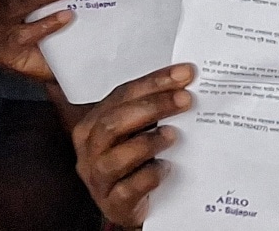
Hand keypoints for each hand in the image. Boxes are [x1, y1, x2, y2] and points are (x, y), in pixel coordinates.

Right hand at [72, 64, 194, 227]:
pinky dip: (148, 177)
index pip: (122, 95)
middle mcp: (91, 149)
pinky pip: (127, 190)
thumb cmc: (136, 160)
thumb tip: (187, 84)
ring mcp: (99, 178)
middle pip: (114, 123)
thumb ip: (153, 110)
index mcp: (94, 124)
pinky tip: (167, 167)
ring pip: (114, 157)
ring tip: (174, 135)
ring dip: (147, 142)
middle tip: (185, 100)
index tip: (185, 74)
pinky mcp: (112, 203)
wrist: (131, 202)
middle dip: (152, 107)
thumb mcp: (138, 130)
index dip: (154, 82)